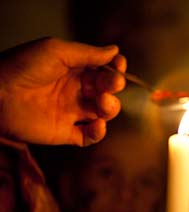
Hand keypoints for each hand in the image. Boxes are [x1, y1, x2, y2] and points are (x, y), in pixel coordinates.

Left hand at [0, 37, 125, 145]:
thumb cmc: (22, 67)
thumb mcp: (56, 51)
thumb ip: (87, 53)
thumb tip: (115, 51)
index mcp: (73, 70)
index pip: (102, 70)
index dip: (114, 68)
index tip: (119, 65)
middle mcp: (75, 91)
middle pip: (106, 91)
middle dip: (113, 87)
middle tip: (112, 84)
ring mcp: (71, 112)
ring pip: (103, 113)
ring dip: (110, 108)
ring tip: (102, 102)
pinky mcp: (64, 132)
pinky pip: (89, 136)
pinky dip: (99, 133)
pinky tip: (97, 124)